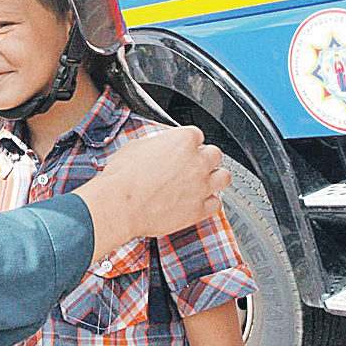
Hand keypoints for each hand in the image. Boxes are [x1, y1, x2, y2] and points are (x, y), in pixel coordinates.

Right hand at [73, 126, 229, 262]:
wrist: (120, 204)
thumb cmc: (123, 176)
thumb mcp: (136, 146)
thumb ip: (157, 144)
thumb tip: (158, 147)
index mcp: (184, 140)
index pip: (197, 135)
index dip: (188, 143)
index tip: (182, 149)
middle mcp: (198, 161)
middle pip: (216, 154)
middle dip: (206, 158)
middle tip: (194, 164)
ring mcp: (201, 186)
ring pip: (224, 178)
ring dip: (215, 178)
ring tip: (204, 182)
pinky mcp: (199, 210)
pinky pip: (217, 204)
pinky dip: (210, 202)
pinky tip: (199, 201)